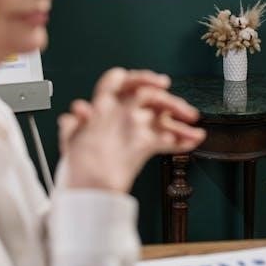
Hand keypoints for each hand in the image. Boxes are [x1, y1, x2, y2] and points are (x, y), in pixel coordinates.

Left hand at [58, 68, 205, 192]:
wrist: (86, 187)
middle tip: (185, 110)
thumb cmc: (78, 159)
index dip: (142, 78)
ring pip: (161, 118)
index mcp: (105, 104)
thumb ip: (74, 125)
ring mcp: (136, 127)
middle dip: (170, 102)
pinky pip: (165, 138)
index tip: (159, 83)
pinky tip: (191, 141)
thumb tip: (78, 110)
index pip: (122, 81)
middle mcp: (123, 111)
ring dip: (179, 122)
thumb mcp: (72, 140)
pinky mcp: (144, 144)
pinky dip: (179, 140)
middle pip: (150, 98)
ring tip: (194, 129)